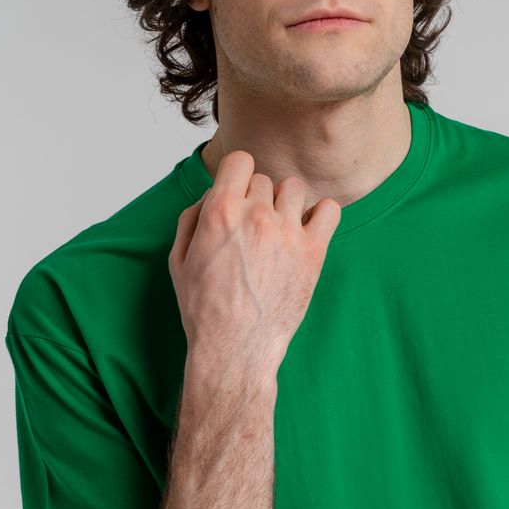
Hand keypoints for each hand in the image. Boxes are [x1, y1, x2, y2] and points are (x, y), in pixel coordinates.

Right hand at [169, 150, 341, 384]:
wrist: (235, 347)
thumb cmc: (204, 309)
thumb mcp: (178, 259)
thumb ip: (193, 218)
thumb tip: (212, 196)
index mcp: (221, 212)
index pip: (240, 160)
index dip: (237, 176)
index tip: (237, 194)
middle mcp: (256, 216)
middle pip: (264, 179)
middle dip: (257, 198)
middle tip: (253, 229)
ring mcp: (288, 233)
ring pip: (294, 188)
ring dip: (286, 203)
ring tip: (279, 229)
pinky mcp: (312, 252)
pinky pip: (329, 210)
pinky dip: (320, 215)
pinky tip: (307, 231)